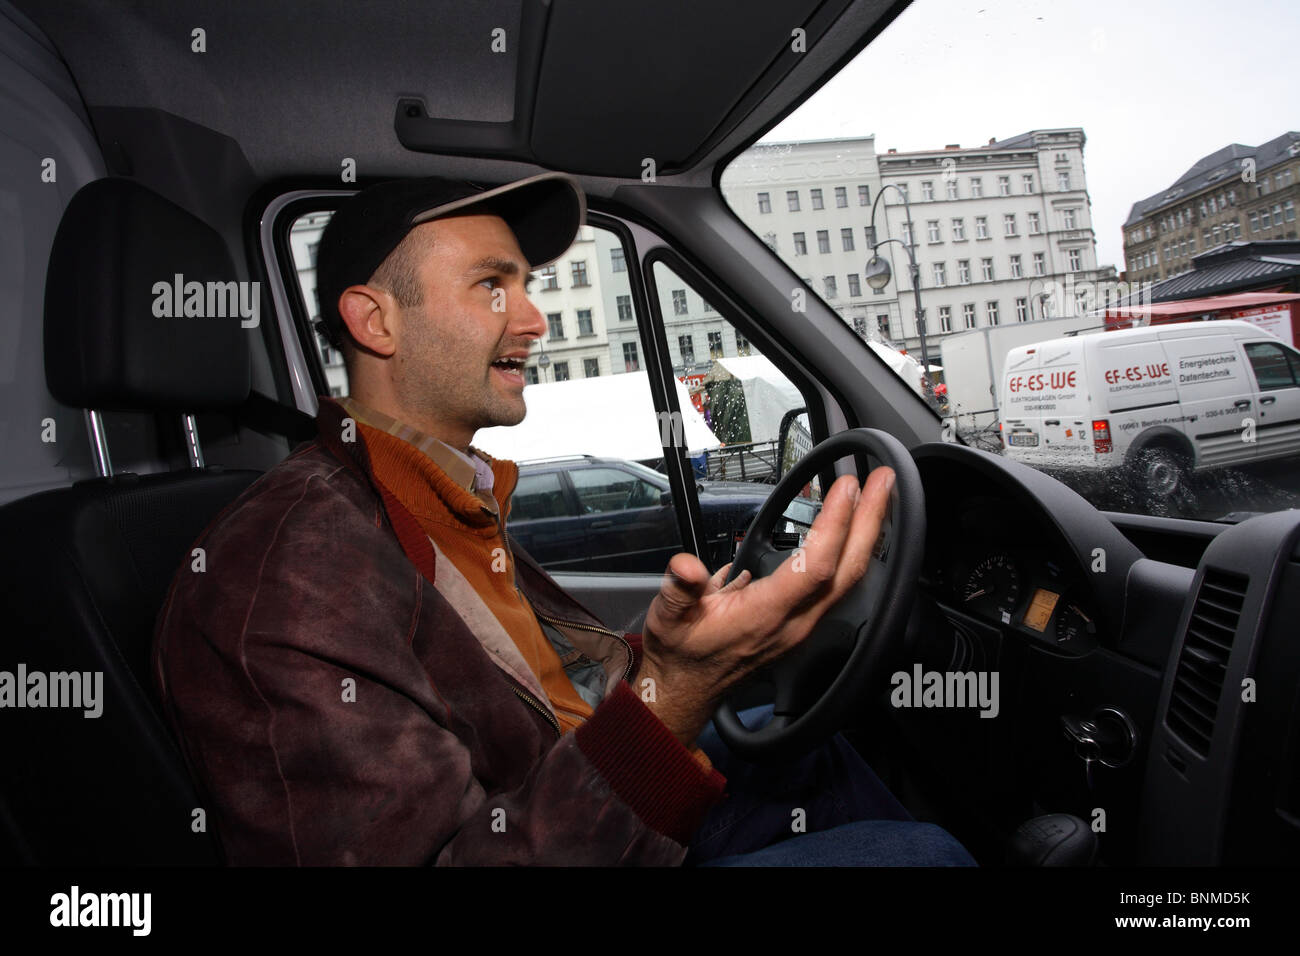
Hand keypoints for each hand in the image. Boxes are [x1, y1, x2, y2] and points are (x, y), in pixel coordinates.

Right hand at [636, 468, 893, 746]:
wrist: (688, 689)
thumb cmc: (682, 652)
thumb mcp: (668, 617)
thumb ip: (679, 588)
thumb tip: (688, 566)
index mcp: (766, 616)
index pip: (816, 566)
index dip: (836, 524)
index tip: (847, 487)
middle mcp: (794, 622)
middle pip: (848, 570)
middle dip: (871, 521)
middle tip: (884, 481)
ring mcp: (803, 625)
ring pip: (849, 579)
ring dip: (867, 536)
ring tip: (877, 498)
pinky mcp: (802, 624)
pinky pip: (838, 586)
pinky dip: (852, 552)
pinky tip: (854, 532)